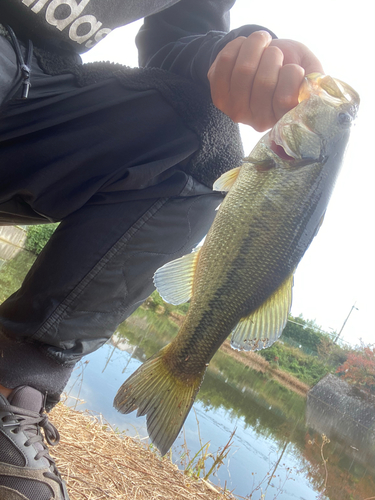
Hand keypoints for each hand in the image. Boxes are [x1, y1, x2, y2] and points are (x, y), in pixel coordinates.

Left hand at [207, 31, 323, 130]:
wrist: (260, 61)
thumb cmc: (288, 66)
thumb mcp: (309, 69)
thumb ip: (316, 77)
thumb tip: (313, 84)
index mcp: (283, 118)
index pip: (286, 98)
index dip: (292, 73)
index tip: (292, 67)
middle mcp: (258, 121)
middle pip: (263, 82)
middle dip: (273, 55)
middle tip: (275, 52)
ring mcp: (235, 111)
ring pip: (243, 70)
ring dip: (256, 45)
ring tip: (262, 42)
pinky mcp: (218, 96)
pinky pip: (225, 62)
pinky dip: (238, 45)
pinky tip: (244, 46)